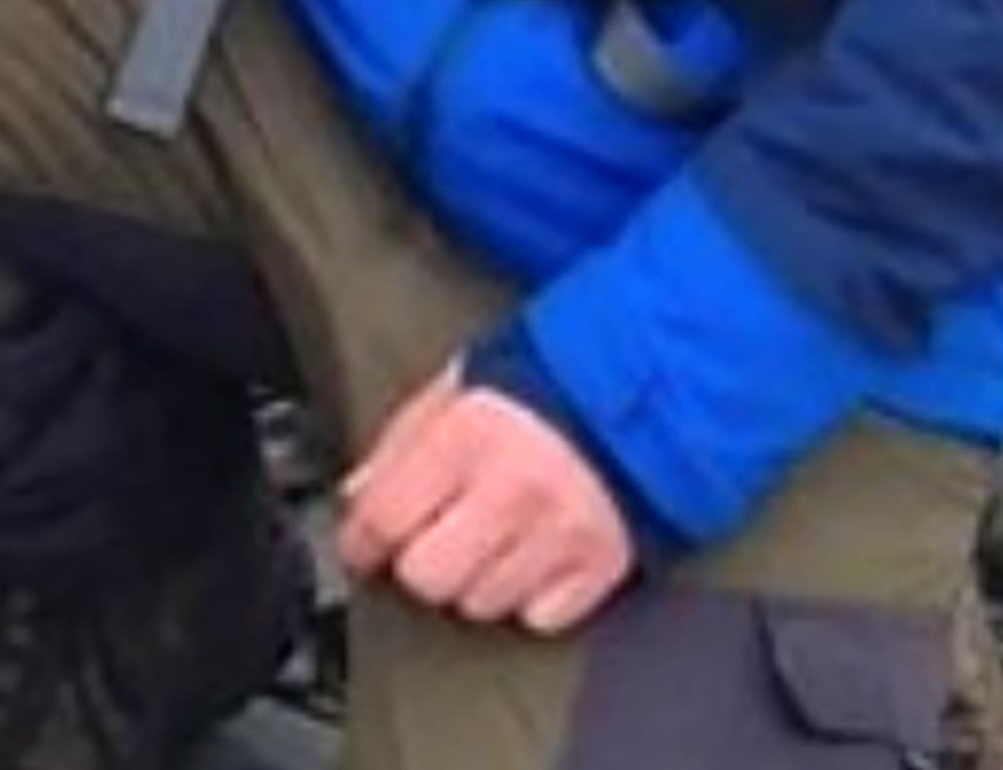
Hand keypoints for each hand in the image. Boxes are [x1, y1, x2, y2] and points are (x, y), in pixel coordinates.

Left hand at [336, 358, 635, 634]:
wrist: (645, 386)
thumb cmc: (541, 386)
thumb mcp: (459, 386)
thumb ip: (403, 440)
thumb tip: (358, 495)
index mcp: (468, 435)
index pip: (384, 518)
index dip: (359, 541)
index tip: (360, 547)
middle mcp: (513, 490)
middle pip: (427, 577)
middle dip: (420, 561)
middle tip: (433, 539)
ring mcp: (560, 533)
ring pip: (481, 604)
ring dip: (475, 581)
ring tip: (492, 540)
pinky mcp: (602, 564)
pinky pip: (540, 617)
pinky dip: (531, 597)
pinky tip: (533, 557)